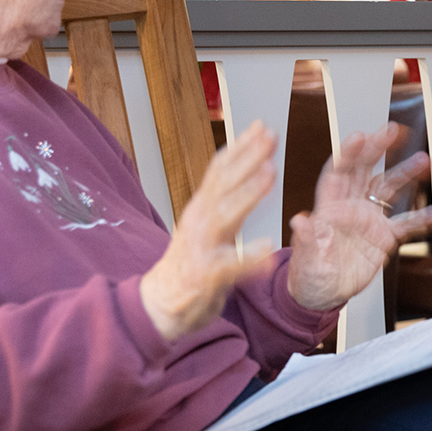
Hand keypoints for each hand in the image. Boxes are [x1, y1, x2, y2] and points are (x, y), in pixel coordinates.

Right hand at [140, 122, 278, 340]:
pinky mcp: (206, 276)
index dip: (240, 147)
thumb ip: (225, 199)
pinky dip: (248, 255)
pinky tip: (267, 247)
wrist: (160, 306)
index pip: (220, 170)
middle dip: (248, 157)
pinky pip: (231, 265)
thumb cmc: (190, 263)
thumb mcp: (206, 224)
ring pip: (225, 215)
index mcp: (201, 208)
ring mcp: (201, 248)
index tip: (261, 124)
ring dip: (247, 193)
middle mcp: (199, 222)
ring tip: (270, 173)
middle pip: (224, 183)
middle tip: (270, 135)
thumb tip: (245, 166)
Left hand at [287, 122, 431, 310]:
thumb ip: (307, 239)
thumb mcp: (304, 258)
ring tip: (425, 161)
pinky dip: (422, 217)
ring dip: (406, 173)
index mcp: (328, 205)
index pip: (338, 172)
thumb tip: (300, 221)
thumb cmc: (307, 272)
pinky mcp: (383, 237)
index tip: (359, 137)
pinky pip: (406, 224)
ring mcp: (369, 218)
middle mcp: (350, 205)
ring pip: (389, 188)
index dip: (348, 154)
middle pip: (365, 169)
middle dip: (378, 148)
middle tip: (393, 130)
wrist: (323, 292)